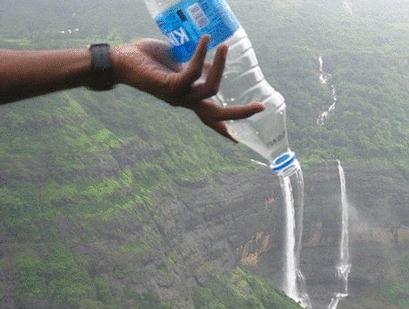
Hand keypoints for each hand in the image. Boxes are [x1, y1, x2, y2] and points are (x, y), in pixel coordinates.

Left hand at [111, 36, 264, 141]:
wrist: (120, 62)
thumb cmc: (146, 60)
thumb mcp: (177, 63)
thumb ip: (195, 65)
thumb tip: (214, 61)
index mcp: (187, 98)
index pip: (208, 118)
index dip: (223, 129)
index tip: (237, 141)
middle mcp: (184, 101)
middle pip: (217, 115)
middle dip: (240, 113)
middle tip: (260, 108)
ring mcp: (178, 96)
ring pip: (211, 90)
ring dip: (221, 67)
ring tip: (224, 46)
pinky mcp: (170, 86)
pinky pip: (194, 72)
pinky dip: (202, 55)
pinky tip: (206, 40)